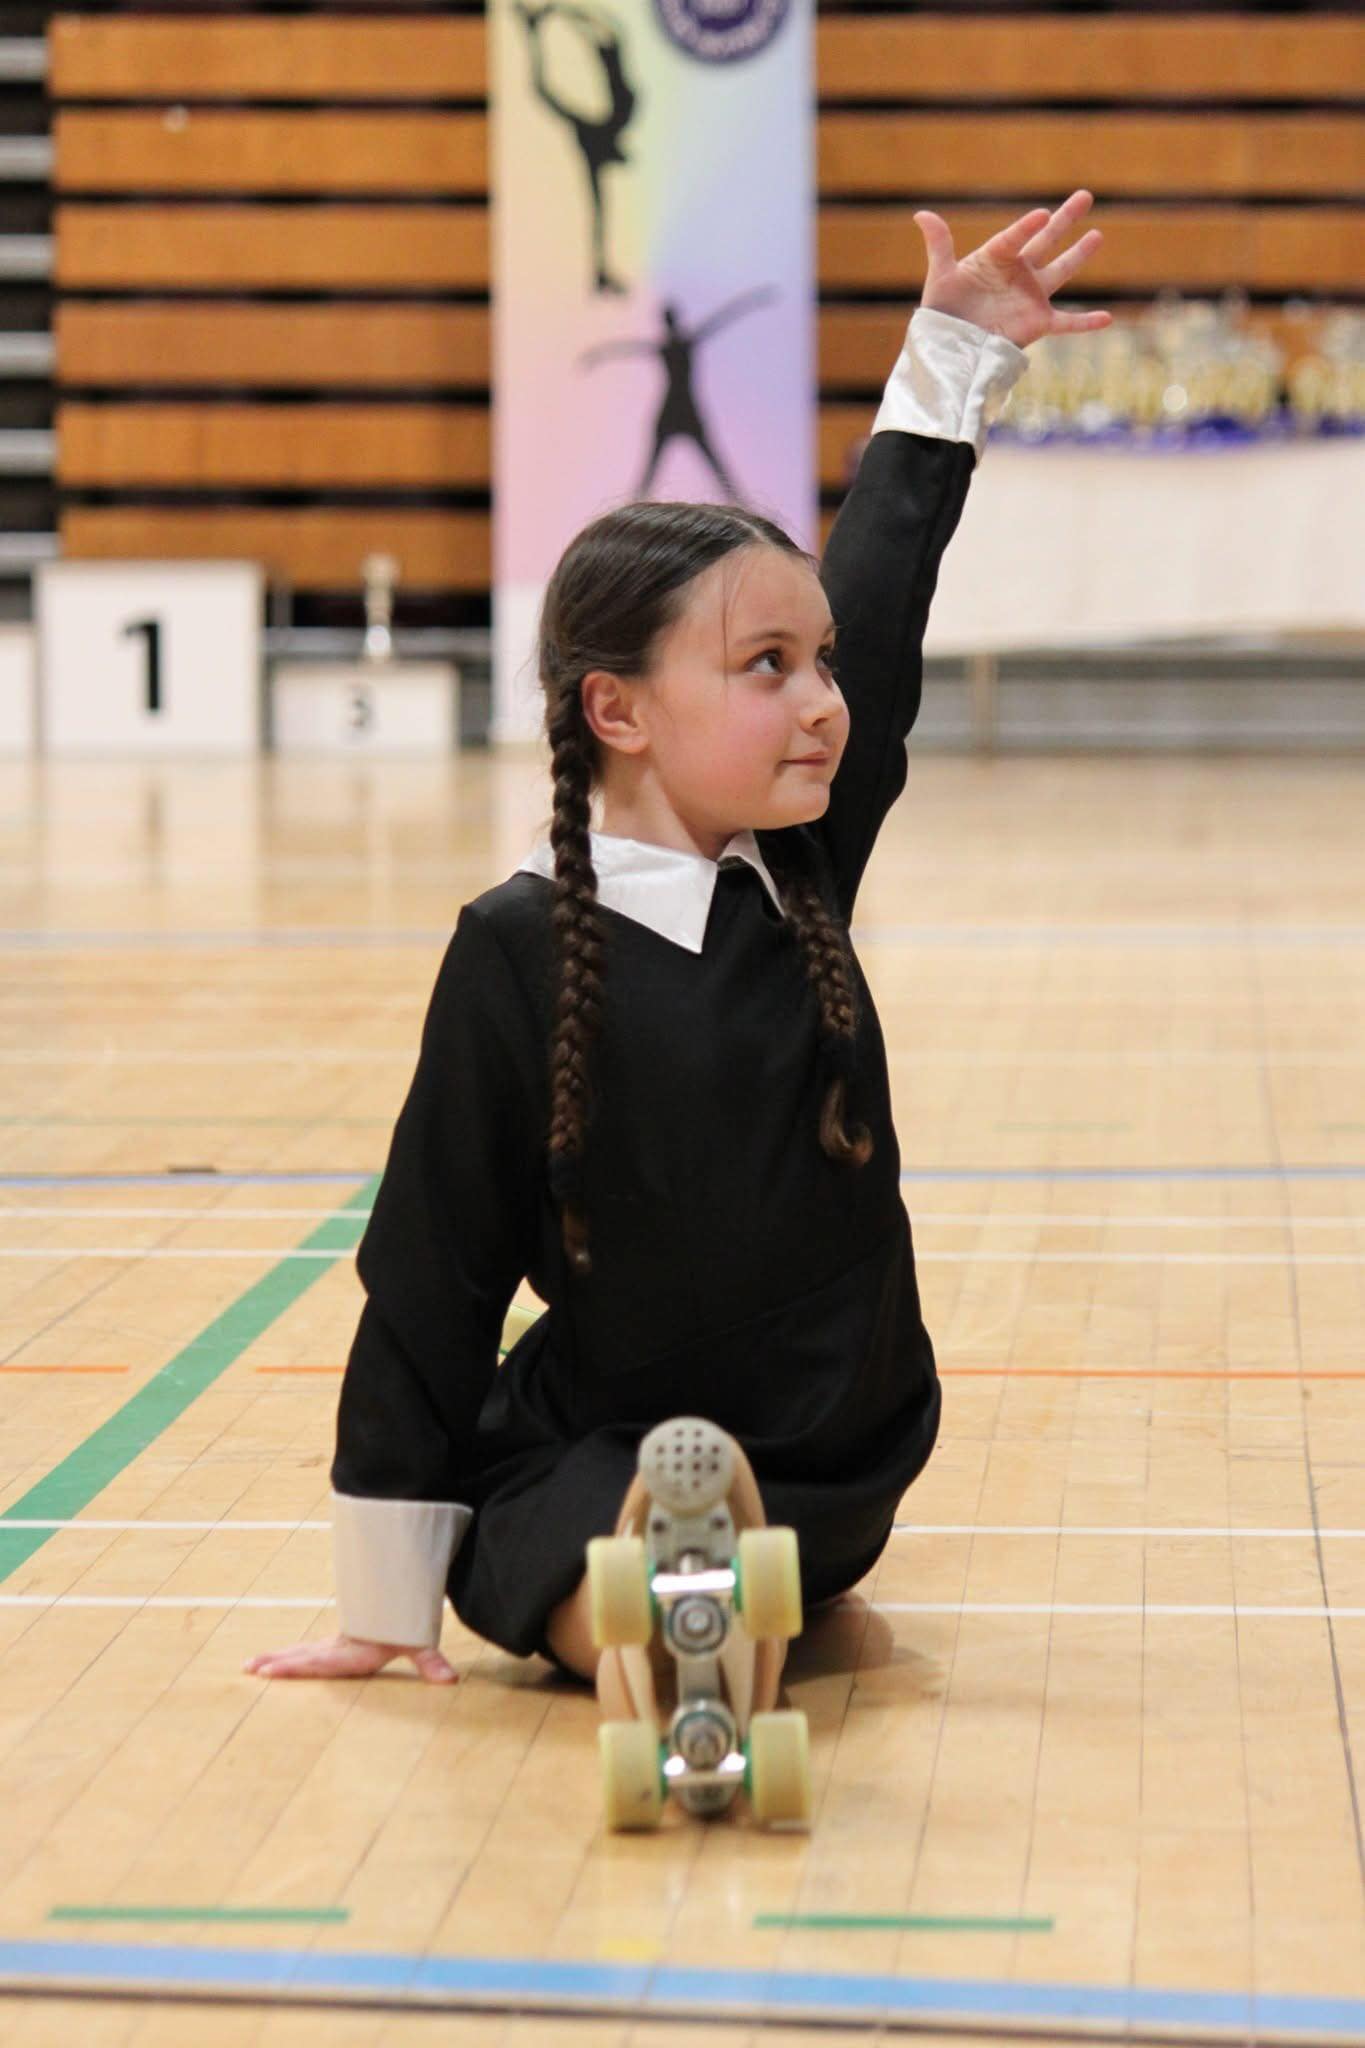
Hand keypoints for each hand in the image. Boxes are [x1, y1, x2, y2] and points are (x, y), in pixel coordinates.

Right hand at [243, 1632, 456, 1682]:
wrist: (400, 1594)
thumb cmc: (407, 1624)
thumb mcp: (418, 1641)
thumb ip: (431, 1661)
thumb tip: (450, 1679)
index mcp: (353, 1651)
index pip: (320, 1662)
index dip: (295, 1667)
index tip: (270, 1670)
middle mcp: (339, 1646)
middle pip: (303, 1655)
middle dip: (277, 1663)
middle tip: (250, 1669)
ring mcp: (334, 1643)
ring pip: (300, 1651)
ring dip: (275, 1657)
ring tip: (248, 1665)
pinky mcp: (336, 1642)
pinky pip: (307, 1650)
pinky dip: (287, 1655)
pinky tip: (272, 1659)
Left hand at [914, 189, 1112, 349]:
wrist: (951, 348)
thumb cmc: (943, 311)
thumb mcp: (941, 276)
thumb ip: (939, 244)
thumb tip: (921, 214)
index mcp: (996, 258)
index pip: (1015, 237)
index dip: (1027, 227)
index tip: (1043, 215)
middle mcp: (1018, 273)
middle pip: (1046, 241)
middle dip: (1065, 219)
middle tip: (1085, 195)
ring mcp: (1030, 296)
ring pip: (1060, 271)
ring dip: (1079, 254)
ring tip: (1098, 235)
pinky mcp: (1038, 323)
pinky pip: (1067, 322)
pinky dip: (1086, 323)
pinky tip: (1107, 318)